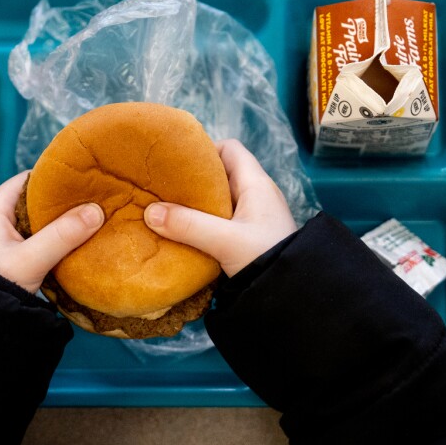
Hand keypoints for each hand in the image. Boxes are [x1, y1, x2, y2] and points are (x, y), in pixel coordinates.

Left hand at [0, 171, 103, 292]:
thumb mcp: (32, 259)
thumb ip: (63, 235)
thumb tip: (96, 211)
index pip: (30, 178)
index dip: (56, 178)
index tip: (84, 181)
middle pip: (36, 197)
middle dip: (63, 200)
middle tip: (93, 199)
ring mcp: (3, 234)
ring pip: (38, 217)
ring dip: (60, 219)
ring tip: (90, 216)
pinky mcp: (10, 251)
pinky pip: (37, 234)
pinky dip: (55, 234)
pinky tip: (75, 237)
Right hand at [143, 139, 296, 277]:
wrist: (295, 295)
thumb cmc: (266, 258)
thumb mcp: (224, 241)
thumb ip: (188, 226)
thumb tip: (150, 212)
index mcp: (256, 184)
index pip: (229, 149)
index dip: (204, 149)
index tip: (177, 164)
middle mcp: (258, 195)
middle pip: (222, 174)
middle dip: (194, 180)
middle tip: (166, 189)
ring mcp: (256, 217)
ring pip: (221, 200)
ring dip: (198, 205)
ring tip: (170, 211)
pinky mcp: (253, 237)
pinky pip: (224, 220)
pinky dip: (206, 223)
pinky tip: (187, 234)